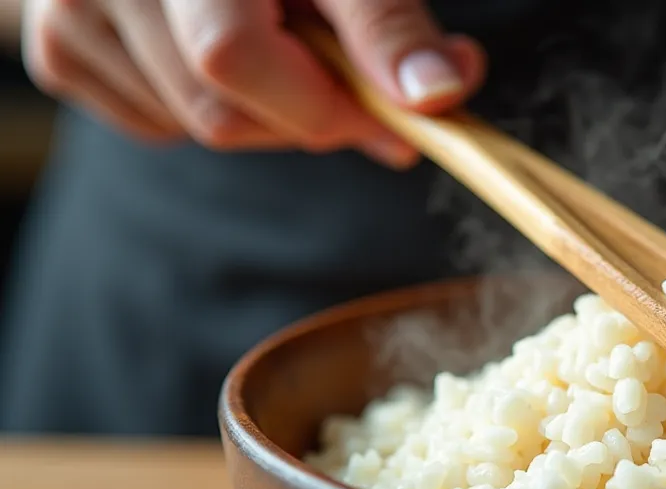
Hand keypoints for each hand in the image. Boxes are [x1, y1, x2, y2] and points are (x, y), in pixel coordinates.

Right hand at [21, 0, 486, 168]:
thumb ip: (386, 23)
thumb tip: (437, 93)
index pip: (232, 56)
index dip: (324, 107)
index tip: (396, 122)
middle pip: (218, 114)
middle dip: (303, 115)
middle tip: (350, 84)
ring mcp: (67, 12)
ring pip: (191, 127)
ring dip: (261, 113)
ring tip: (280, 43)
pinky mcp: (56, 48)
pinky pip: (152, 123)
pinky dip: (205, 106)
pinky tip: (217, 52)